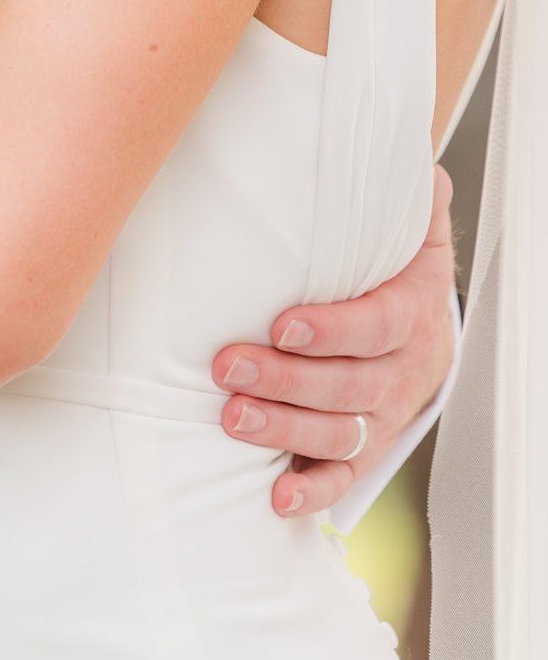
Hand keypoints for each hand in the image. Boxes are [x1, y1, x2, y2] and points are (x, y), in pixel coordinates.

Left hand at [212, 166, 456, 515]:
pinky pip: (343, 477)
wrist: (431, 332)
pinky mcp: (365, 448)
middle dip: (285, 380)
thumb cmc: (400, 272)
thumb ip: (406, 200)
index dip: (332, 330)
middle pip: (348, 384)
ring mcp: (382, 414)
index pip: (377, 326)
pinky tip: (276, 494)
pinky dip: (312, 491)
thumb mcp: (411, 231)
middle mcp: (400, 372)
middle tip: (227, 366)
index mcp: (411, 312)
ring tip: (231, 417)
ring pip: (340, 433)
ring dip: (285, 430)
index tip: (282, 324)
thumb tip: (413, 164)